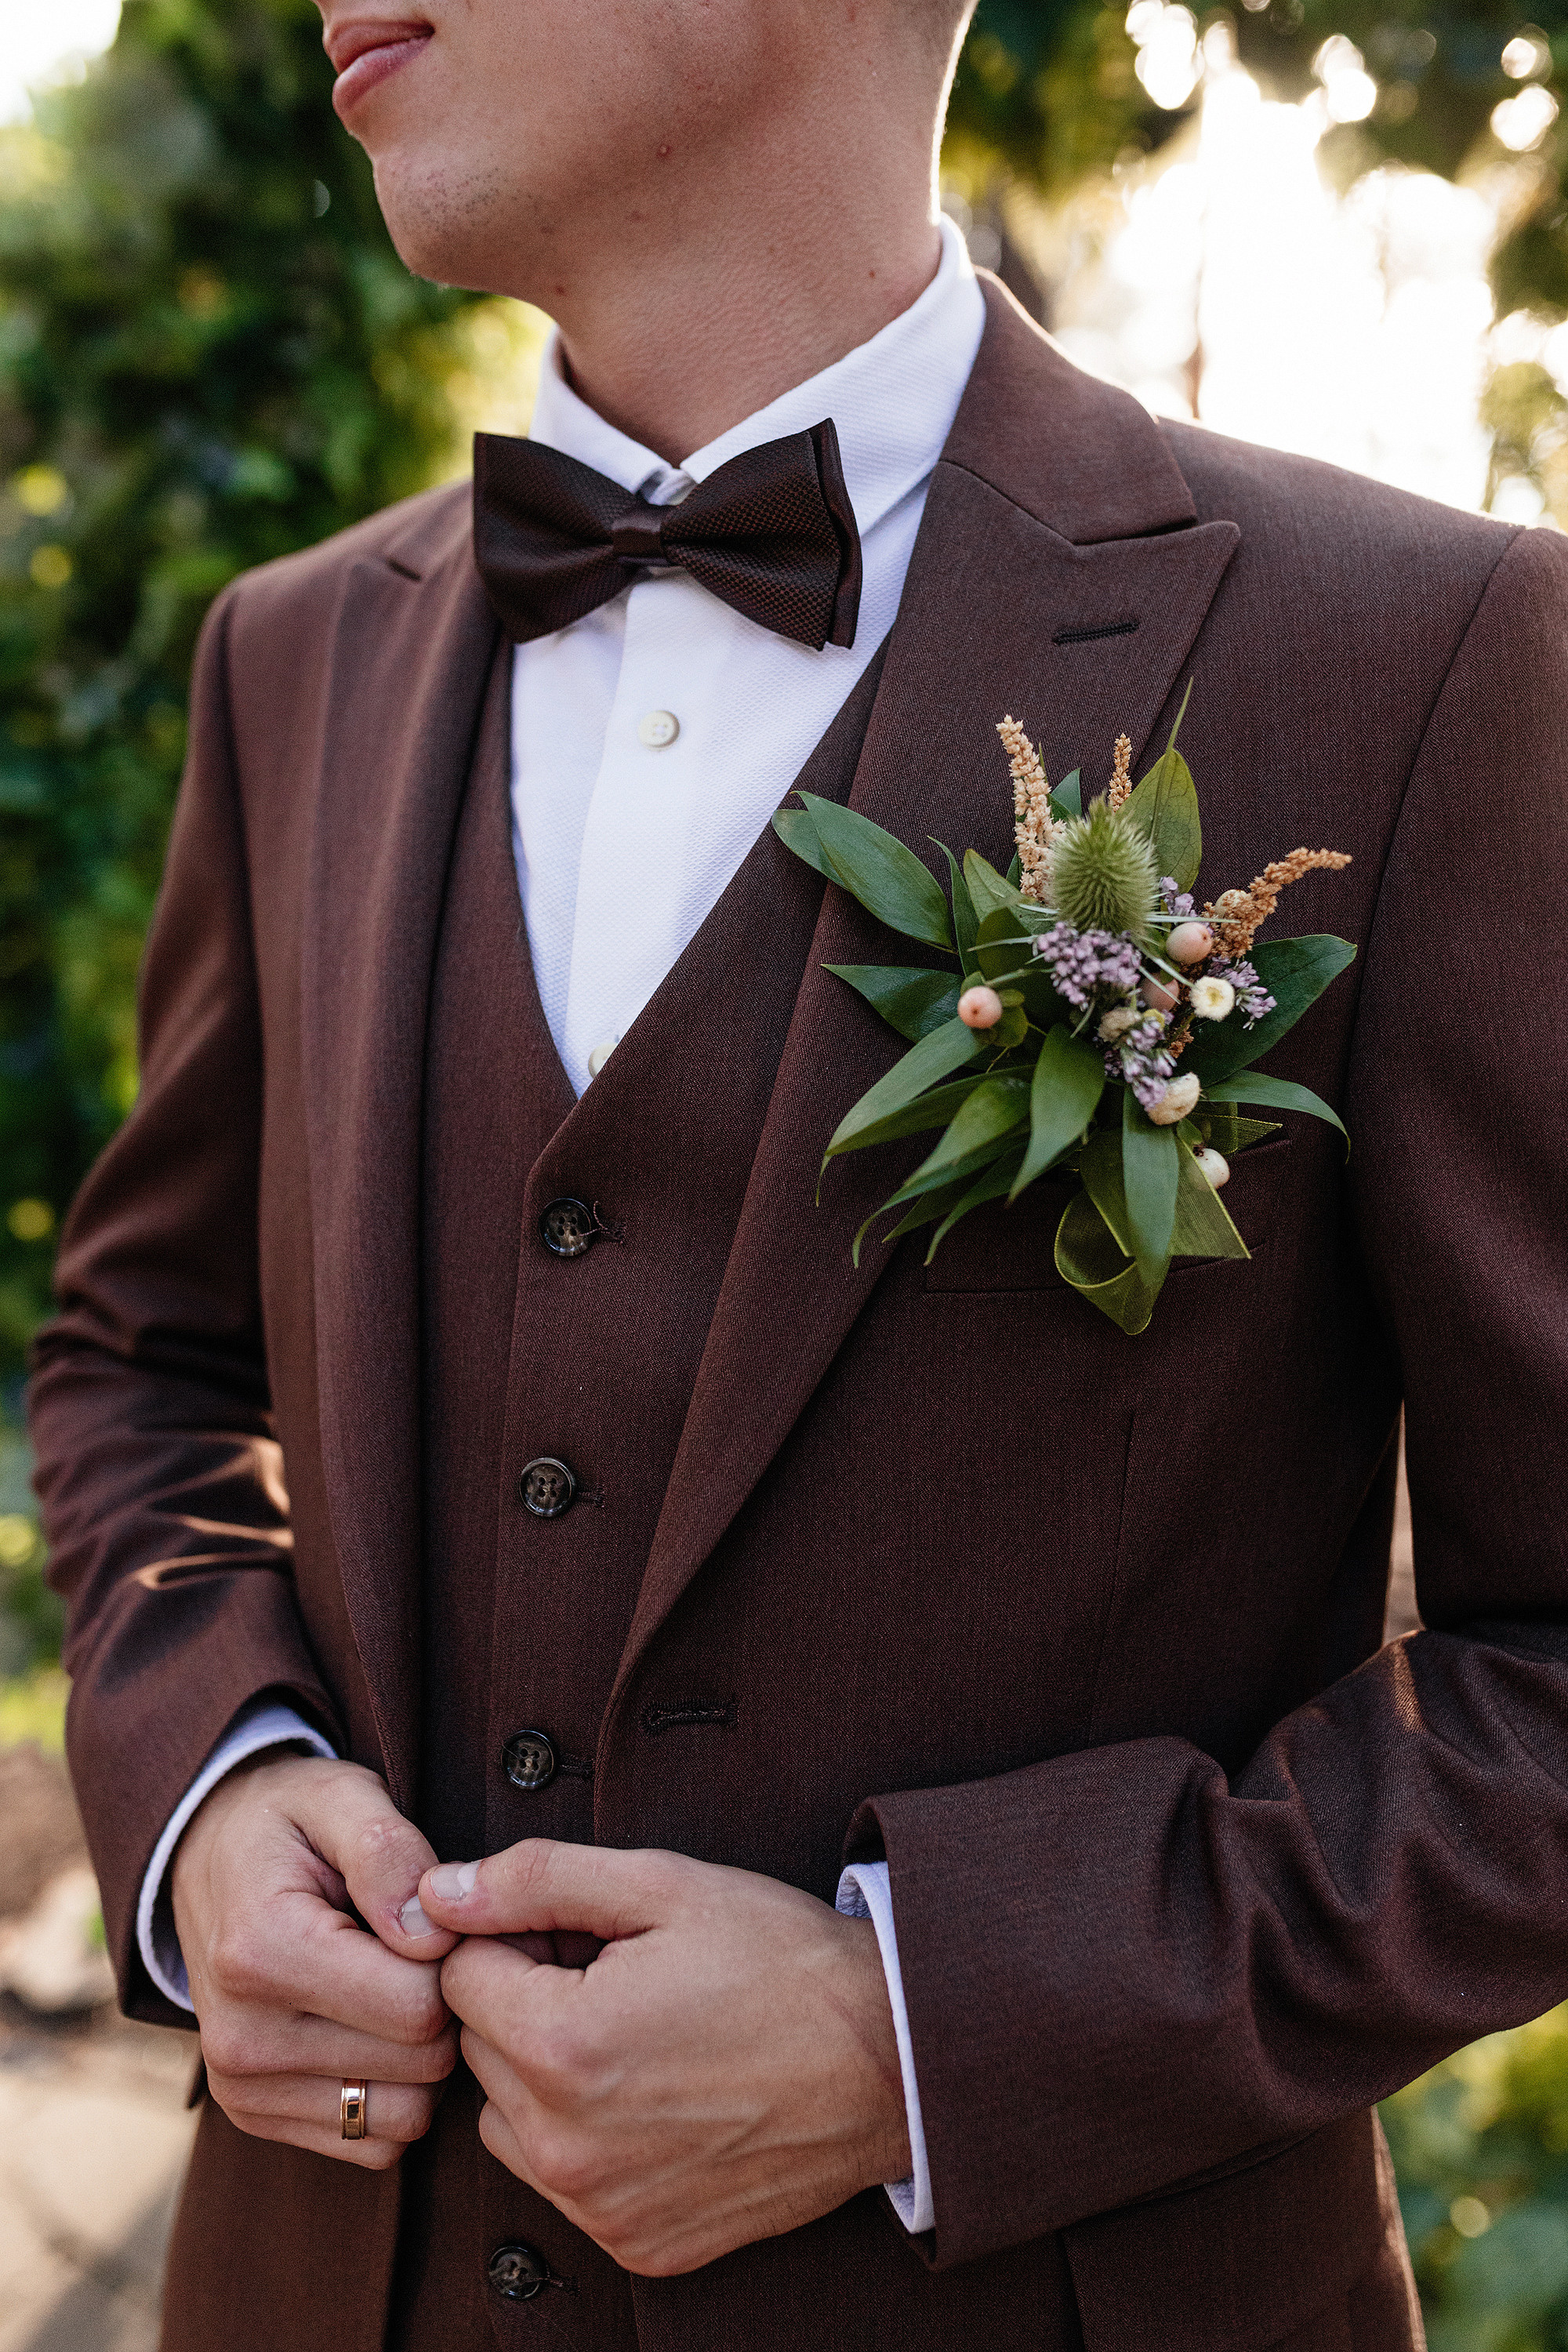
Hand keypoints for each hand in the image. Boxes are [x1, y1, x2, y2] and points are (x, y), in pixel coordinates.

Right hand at [172, 1752, 461, 2169]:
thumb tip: (431, 1934)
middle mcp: (241, 2038)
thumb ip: (389, 1851)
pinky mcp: (254, 2117)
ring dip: (425, 2058)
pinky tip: (377, 2030)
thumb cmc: (289, 1824)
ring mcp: (242, 2088)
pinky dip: (394, 2093)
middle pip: (421, 2064)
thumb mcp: (340, 1796)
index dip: (454, 1958)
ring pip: (406, 2115)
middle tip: (424, 1951)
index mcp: (261, 1953)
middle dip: (446, 2006)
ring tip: (399, 1986)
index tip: (435, 1917)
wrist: (206, 1861)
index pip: (420, 2005)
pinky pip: (375, 2143)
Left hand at [419, 1839, 910, 2274]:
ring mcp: (601, 2207)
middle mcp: (567, 2146)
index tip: (580, 1932)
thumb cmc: (780, 1960)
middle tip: (620, 1975)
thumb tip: (436, 1892)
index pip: (461, 1976)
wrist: (890, 2060)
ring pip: (509, 2120)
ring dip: (547, 2075)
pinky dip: (590, 2137)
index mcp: (563, 2046)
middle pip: (480, 2049)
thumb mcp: (662, 1885)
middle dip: (527, 2002)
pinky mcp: (637, 2245)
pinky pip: (563, 2181)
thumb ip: (532, 1880)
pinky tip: (662, 2094)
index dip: (517, 1937)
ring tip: (640, 2034)